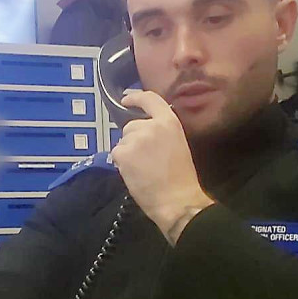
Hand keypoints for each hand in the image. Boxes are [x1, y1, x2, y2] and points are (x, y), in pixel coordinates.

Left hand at [110, 91, 213, 244]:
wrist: (176, 200)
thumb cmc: (181, 178)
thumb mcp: (177, 145)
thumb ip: (162, 134)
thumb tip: (144, 133)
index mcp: (169, 122)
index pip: (150, 100)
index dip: (135, 98)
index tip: (126, 100)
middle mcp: (151, 126)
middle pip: (131, 127)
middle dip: (133, 140)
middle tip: (145, 160)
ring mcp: (135, 138)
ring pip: (122, 142)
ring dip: (128, 153)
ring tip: (142, 169)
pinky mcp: (122, 152)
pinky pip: (116, 154)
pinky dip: (121, 163)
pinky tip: (134, 174)